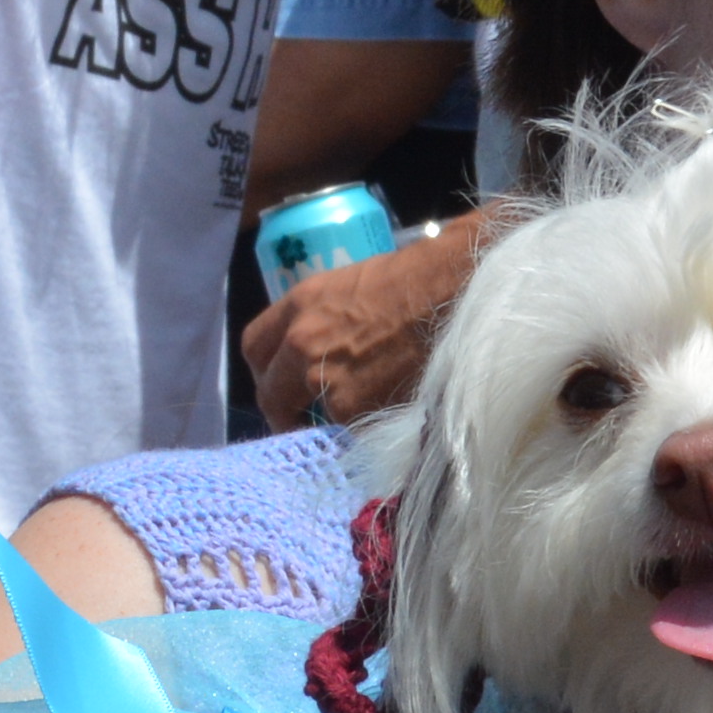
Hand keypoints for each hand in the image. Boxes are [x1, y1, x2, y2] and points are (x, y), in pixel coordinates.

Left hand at [242, 219, 481, 426]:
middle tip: (304, 419)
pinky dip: (366, 430)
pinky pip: (350, 432)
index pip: (255, 347)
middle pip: (269, 395)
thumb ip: (327, 319)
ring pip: (313, 419)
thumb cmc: (419, 279)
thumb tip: (327, 347)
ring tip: (363, 415)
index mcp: (300, 306)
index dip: (266, 371)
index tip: (281, 385)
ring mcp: (328, 383)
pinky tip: (389, 416)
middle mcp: (302, 345)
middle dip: (284, 411)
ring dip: (331, 422)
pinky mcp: (358, 413)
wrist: (458, 292)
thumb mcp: (354, 286)